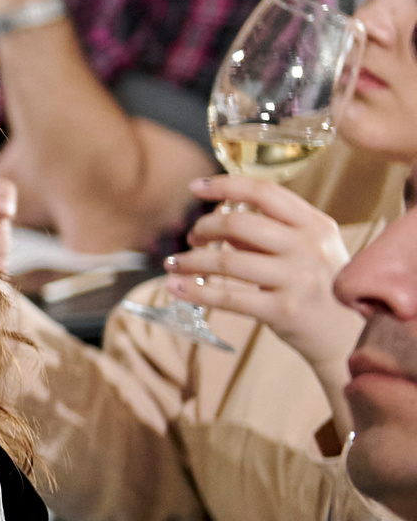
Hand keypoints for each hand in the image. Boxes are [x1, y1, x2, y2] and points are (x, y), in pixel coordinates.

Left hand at [162, 175, 360, 372]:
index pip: (265, 192)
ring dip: (191, 261)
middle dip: (204, 227)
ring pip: (227, 261)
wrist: (348, 335)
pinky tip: (176, 287)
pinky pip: (228, 297)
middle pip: (239, 223)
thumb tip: (216, 221)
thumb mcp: (306, 250)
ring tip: (173, 264)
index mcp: (315, 224)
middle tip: (191, 237)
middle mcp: (309, 247)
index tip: (196, 186)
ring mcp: (298, 278)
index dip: (225, 185)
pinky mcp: (284, 310)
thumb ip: (266, 233)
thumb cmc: (319, 287)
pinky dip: (195, 291)